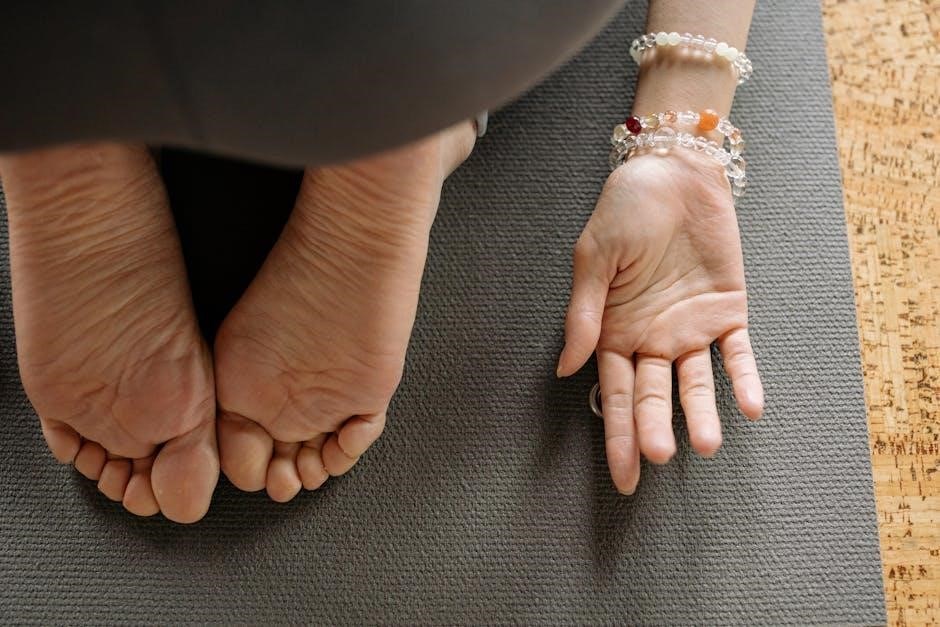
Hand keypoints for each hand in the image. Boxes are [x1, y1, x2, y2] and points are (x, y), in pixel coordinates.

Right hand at [556, 148, 763, 494]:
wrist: (674, 173)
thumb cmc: (624, 210)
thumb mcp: (593, 258)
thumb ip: (584, 314)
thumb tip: (567, 367)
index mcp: (613, 332)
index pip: (613, 394)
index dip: (617, 434)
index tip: (623, 474)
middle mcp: (651, 340)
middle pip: (651, 396)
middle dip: (653, 430)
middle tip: (657, 459)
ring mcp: (690, 329)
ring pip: (695, 384)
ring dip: (701, 413)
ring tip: (704, 444)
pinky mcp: (728, 311)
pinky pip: (737, 353)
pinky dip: (743, 378)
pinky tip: (749, 406)